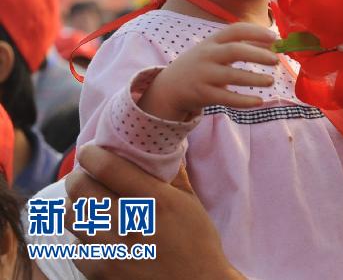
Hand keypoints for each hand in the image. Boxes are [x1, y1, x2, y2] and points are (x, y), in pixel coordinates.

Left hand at [65, 145, 243, 279]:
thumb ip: (172, 174)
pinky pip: (77, 245)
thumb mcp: (191, 203)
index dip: (92, 153)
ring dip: (77, 204)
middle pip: (80, 187)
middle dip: (79, 175)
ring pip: (72, 215)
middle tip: (85, 174)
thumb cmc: (197, 243)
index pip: (106, 166)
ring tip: (89, 202)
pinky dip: (83, 235)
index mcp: (154, 200)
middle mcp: (129, 222)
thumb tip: (162, 146)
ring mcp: (111, 250)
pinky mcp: (100, 271)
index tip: (91, 150)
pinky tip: (98, 233)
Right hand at [139, 23, 278, 120]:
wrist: (169, 86)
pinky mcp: (203, 95)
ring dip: (253, 78)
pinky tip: (259, 101)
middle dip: (257, 54)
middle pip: (234, 50)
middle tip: (276, 60)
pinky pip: (226, 98)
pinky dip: (243, 101)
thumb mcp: (216, 50)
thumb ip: (242, 45)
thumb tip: (274, 43)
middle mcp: (207, 55)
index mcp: (213, 41)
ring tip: (271, 81)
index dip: (256, 32)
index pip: (235, 30)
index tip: (274, 37)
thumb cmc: (202, 64)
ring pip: (231, 76)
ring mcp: (204, 75)